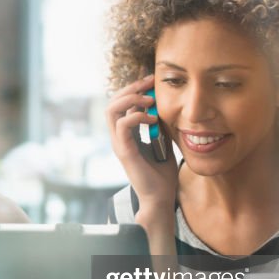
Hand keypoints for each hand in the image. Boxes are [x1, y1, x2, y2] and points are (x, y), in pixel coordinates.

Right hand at [105, 74, 176, 209]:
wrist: (160, 198)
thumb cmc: (162, 175)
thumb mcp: (165, 143)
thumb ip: (161, 126)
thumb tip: (166, 107)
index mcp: (126, 135)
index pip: (121, 103)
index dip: (133, 88)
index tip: (151, 80)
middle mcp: (118, 137)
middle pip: (112, 102)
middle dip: (131, 88)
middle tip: (149, 83)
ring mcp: (119, 143)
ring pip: (111, 110)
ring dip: (131, 99)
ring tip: (149, 100)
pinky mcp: (124, 151)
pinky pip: (123, 125)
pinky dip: (137, 116)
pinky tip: (153, 119)